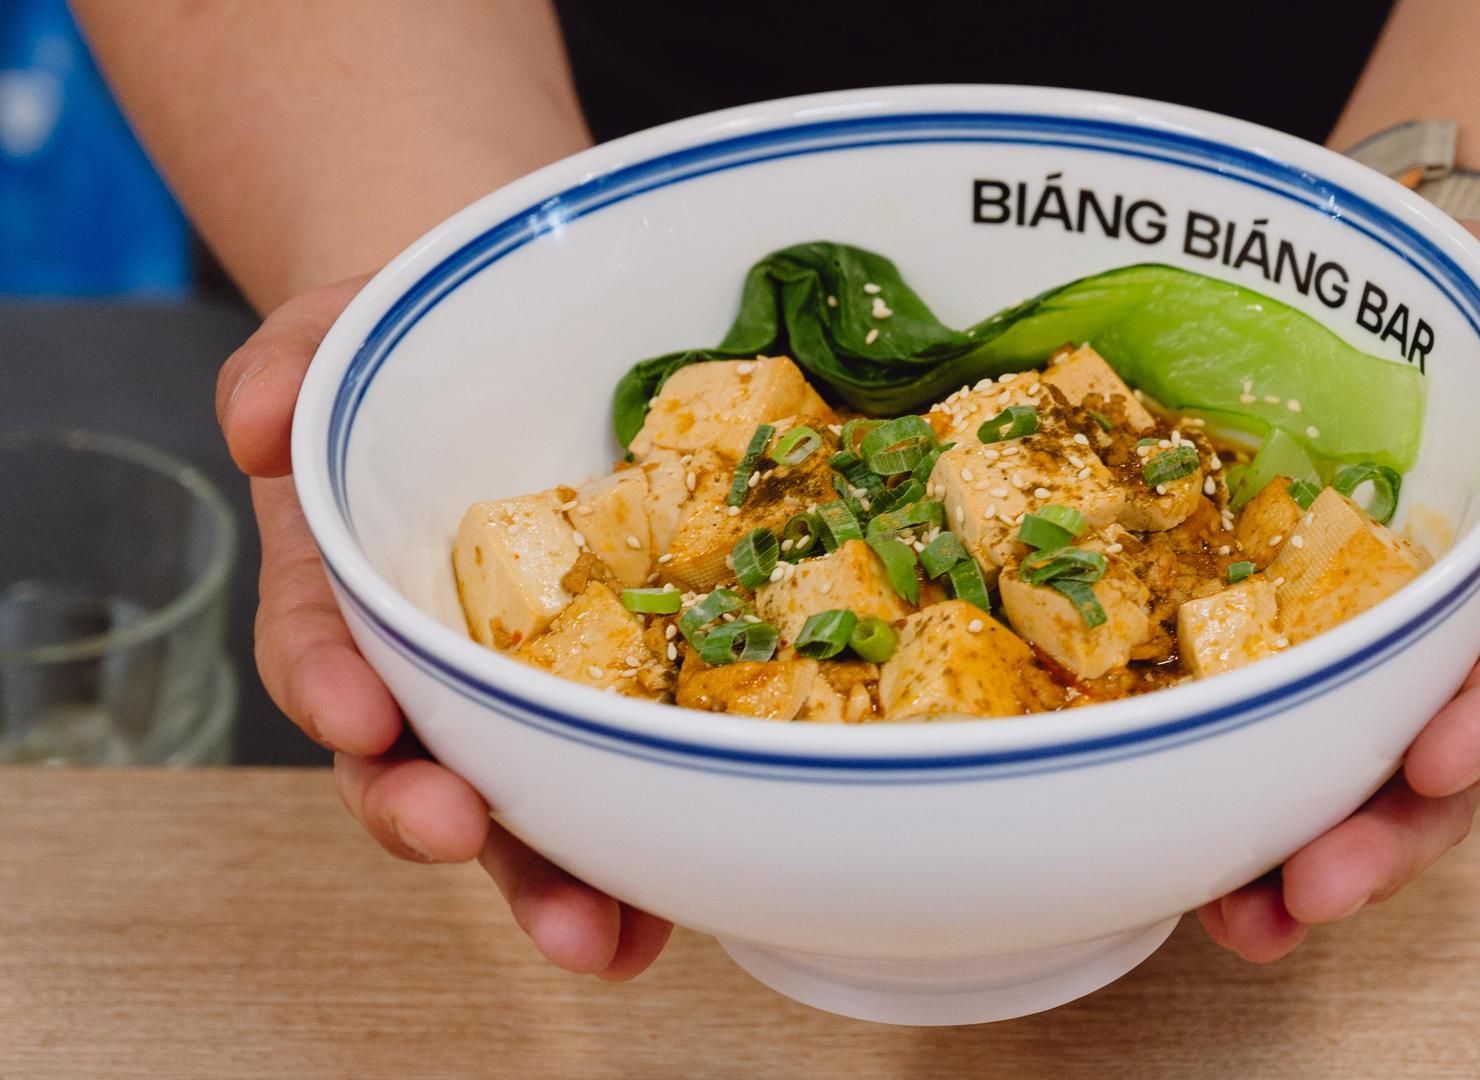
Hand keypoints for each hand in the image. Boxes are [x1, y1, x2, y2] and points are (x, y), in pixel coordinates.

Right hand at [219, 278, 670, 979]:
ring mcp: (525, 695)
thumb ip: (288, 368)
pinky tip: (672, 915)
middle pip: (413, 764)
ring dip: (550, 883)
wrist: (528, 360)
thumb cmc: (417, 360)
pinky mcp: (620, 700)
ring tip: (596, 941)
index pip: (316, 647)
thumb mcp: (338, 338)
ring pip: (520, 809)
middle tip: (462, 840)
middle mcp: (429, 666)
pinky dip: (641, 857)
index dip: (327, 687)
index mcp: (348, 587)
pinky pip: (622, 783)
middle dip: (431, 817)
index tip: (353, 717)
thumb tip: (256, 426)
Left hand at [1197, 223, 1479, 960]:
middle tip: (1314, 892)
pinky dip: (1234, 800)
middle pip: (1436, 768)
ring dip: (1298, 861)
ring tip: (1239, 923)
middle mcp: (1452, 636)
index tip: (1443, 760)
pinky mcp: (1291, 644)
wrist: (1421, 319)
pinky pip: (1271, 731)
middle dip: (1383, 839)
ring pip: (1351, 783)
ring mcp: (1370, 654)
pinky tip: (1182, 865)